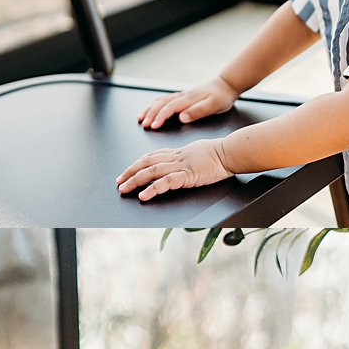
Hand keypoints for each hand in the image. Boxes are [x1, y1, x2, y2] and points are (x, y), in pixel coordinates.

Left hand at [117, 137, 234, 200]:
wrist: (229, 152)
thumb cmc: (220, 153)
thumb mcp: (199, 152)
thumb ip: (189, 157)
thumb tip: (186, 162)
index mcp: (178, 153)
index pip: (151, 156)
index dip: (137, 163)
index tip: (128, 171)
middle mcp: (175, 158)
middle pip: (146, 163)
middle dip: (130, 172)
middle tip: (119, 182)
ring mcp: (180, 166)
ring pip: (151, 172)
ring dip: (135, 180)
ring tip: (124, 189)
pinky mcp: (187, 175)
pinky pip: (165, 182)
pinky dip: (152, 188)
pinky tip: (144, 195)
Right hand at [136, 76, 237, 128]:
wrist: (225, 85)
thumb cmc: (221, 97)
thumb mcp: (214, 105)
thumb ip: (198, 111)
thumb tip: (181, 118)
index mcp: (188, 99)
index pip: (169, 108)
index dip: (160, 117)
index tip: (153, 126)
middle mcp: (181, 96)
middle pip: (160, 104)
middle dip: (150, 114)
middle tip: (144, 125)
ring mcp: (180, 95)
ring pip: (160, 101)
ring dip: (149, 109)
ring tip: (140, 118)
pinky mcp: (182, 97)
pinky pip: (164, 100)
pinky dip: (154, 105)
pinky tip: (150, 110)